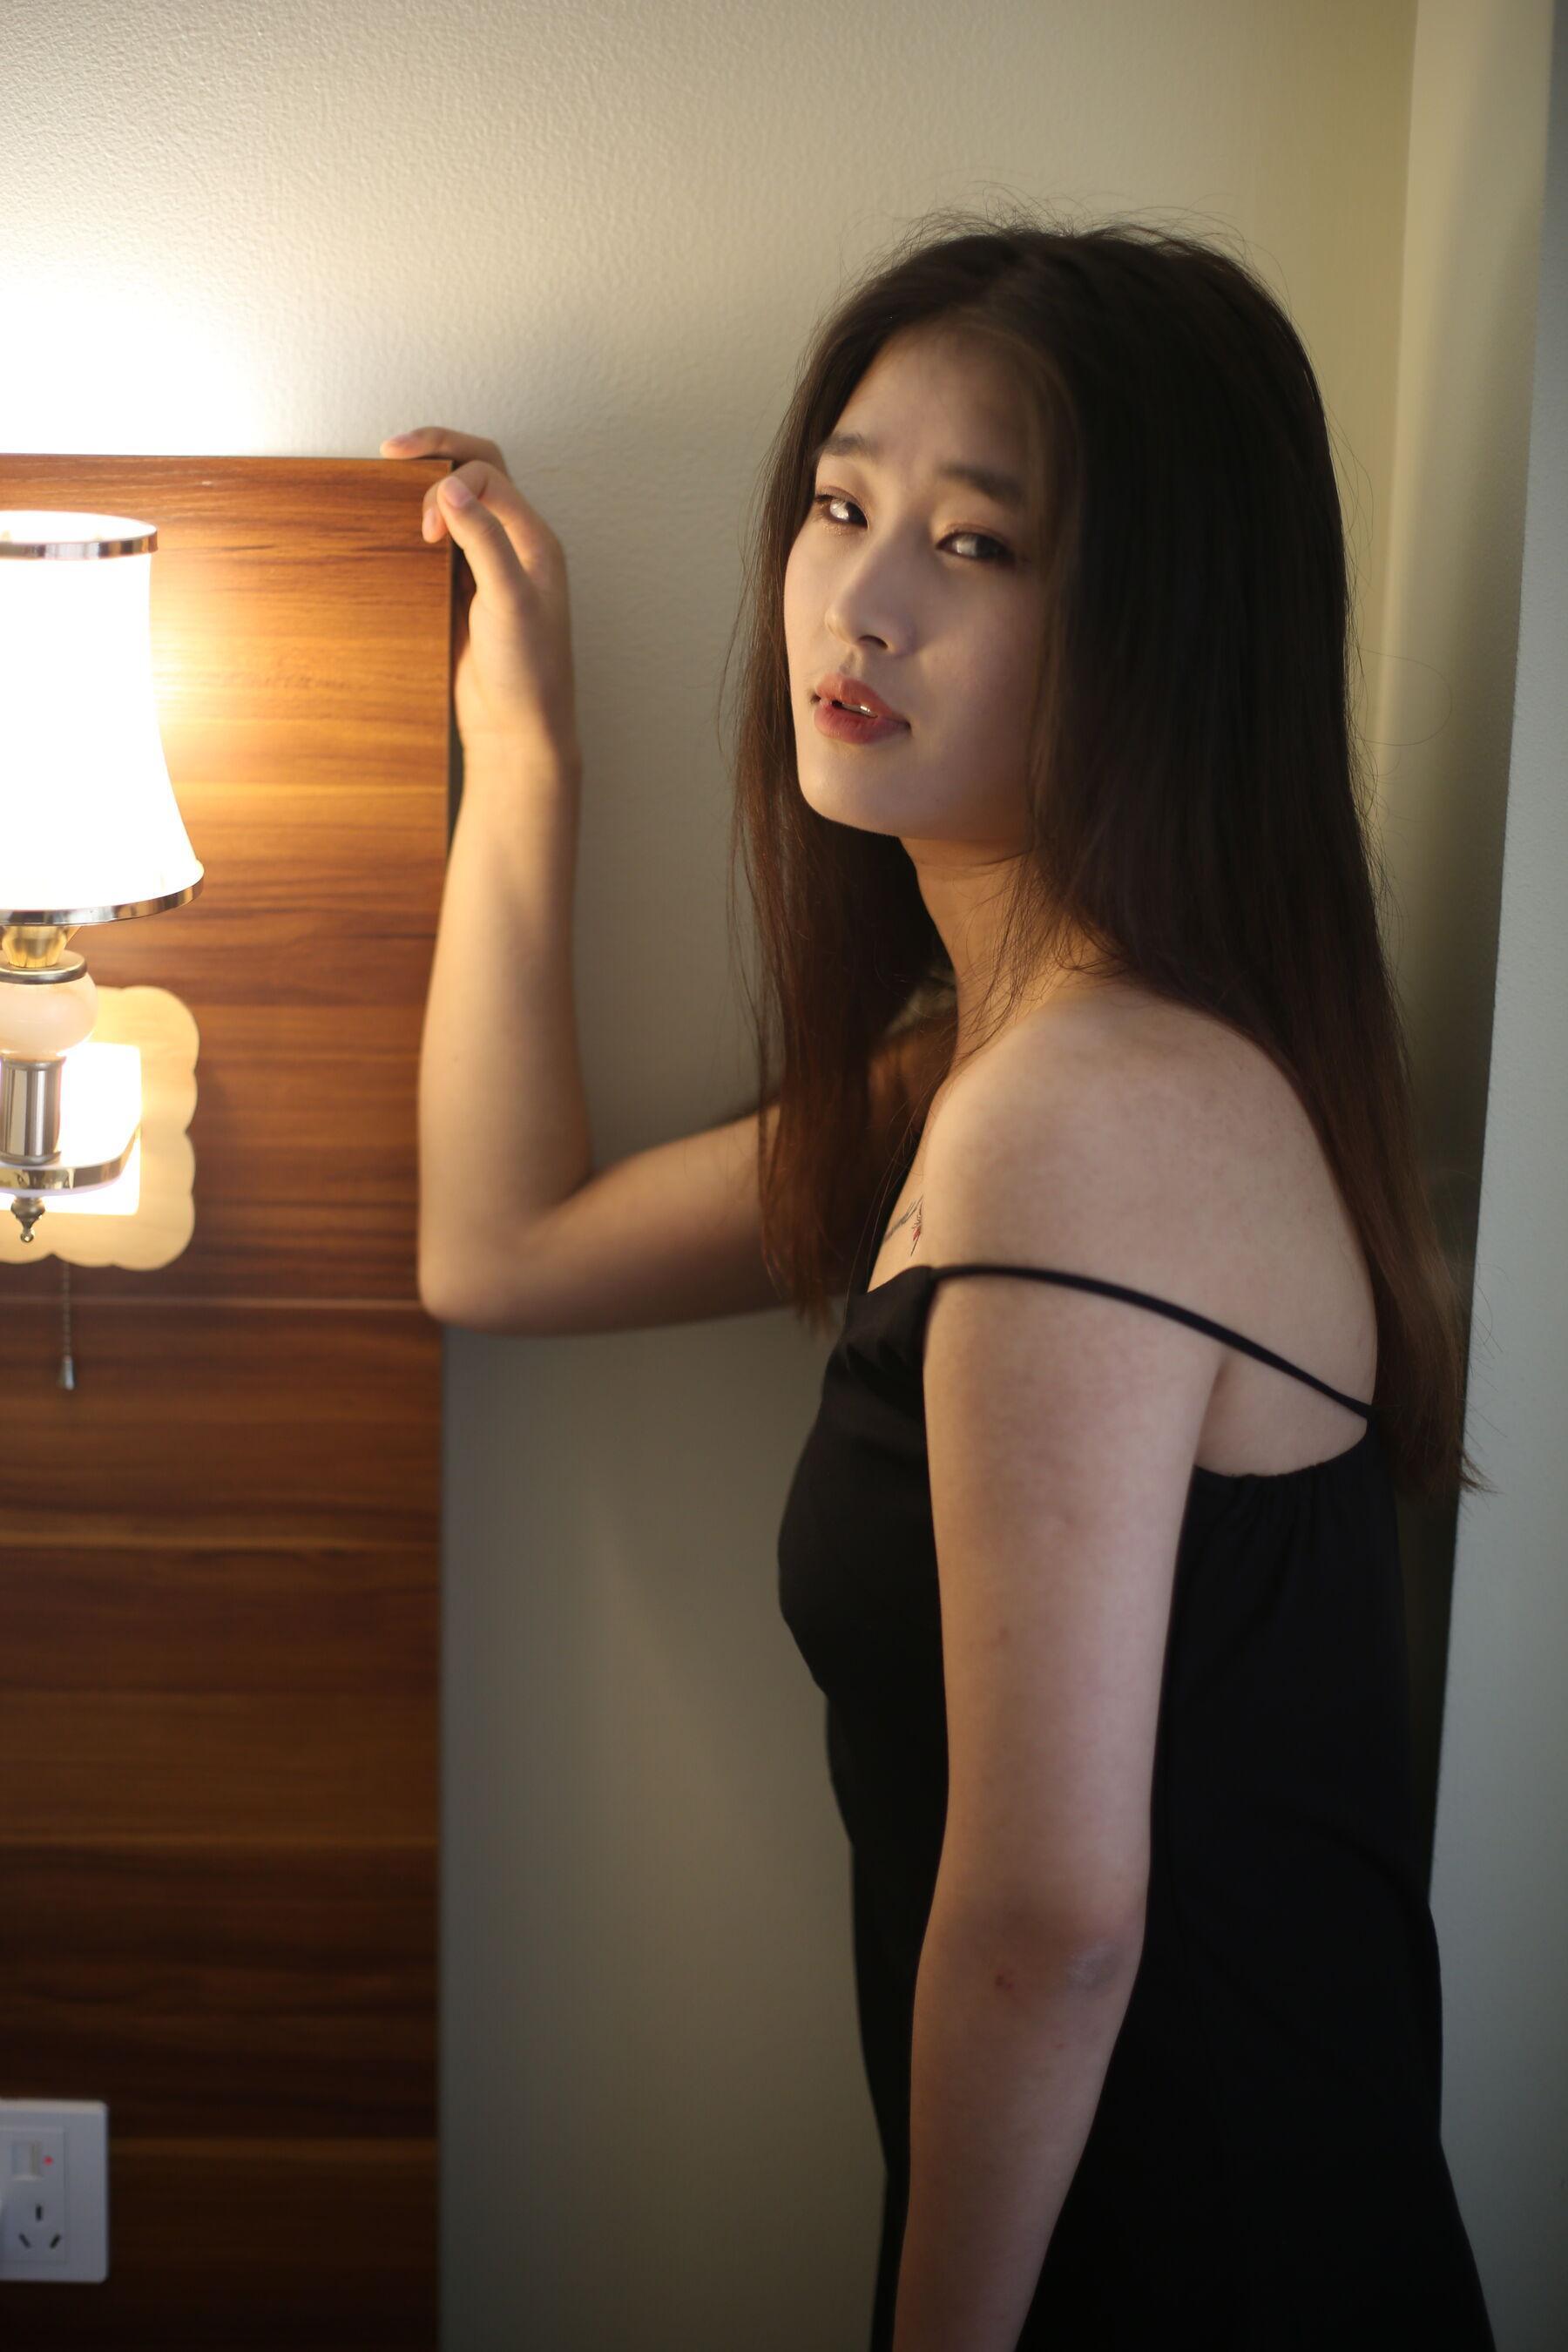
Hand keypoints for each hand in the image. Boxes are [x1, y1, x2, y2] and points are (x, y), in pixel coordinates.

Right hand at [380, 425, 581, 771]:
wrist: (517, 732)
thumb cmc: (526, 674)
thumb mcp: (508, 600)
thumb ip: (483, 540)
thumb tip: (451, 487)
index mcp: (534, 539)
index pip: (488, 473)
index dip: (447, 488)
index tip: (426, 534)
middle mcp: (516, 546)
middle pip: (478, 472)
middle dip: (437, 452)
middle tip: (391, 449)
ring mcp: (490, 568)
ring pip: (459, 505)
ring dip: (427, 489)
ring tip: (391, 480)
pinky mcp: (467, 593)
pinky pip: (444, 543)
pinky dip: (421, 528)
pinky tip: (396, 534)